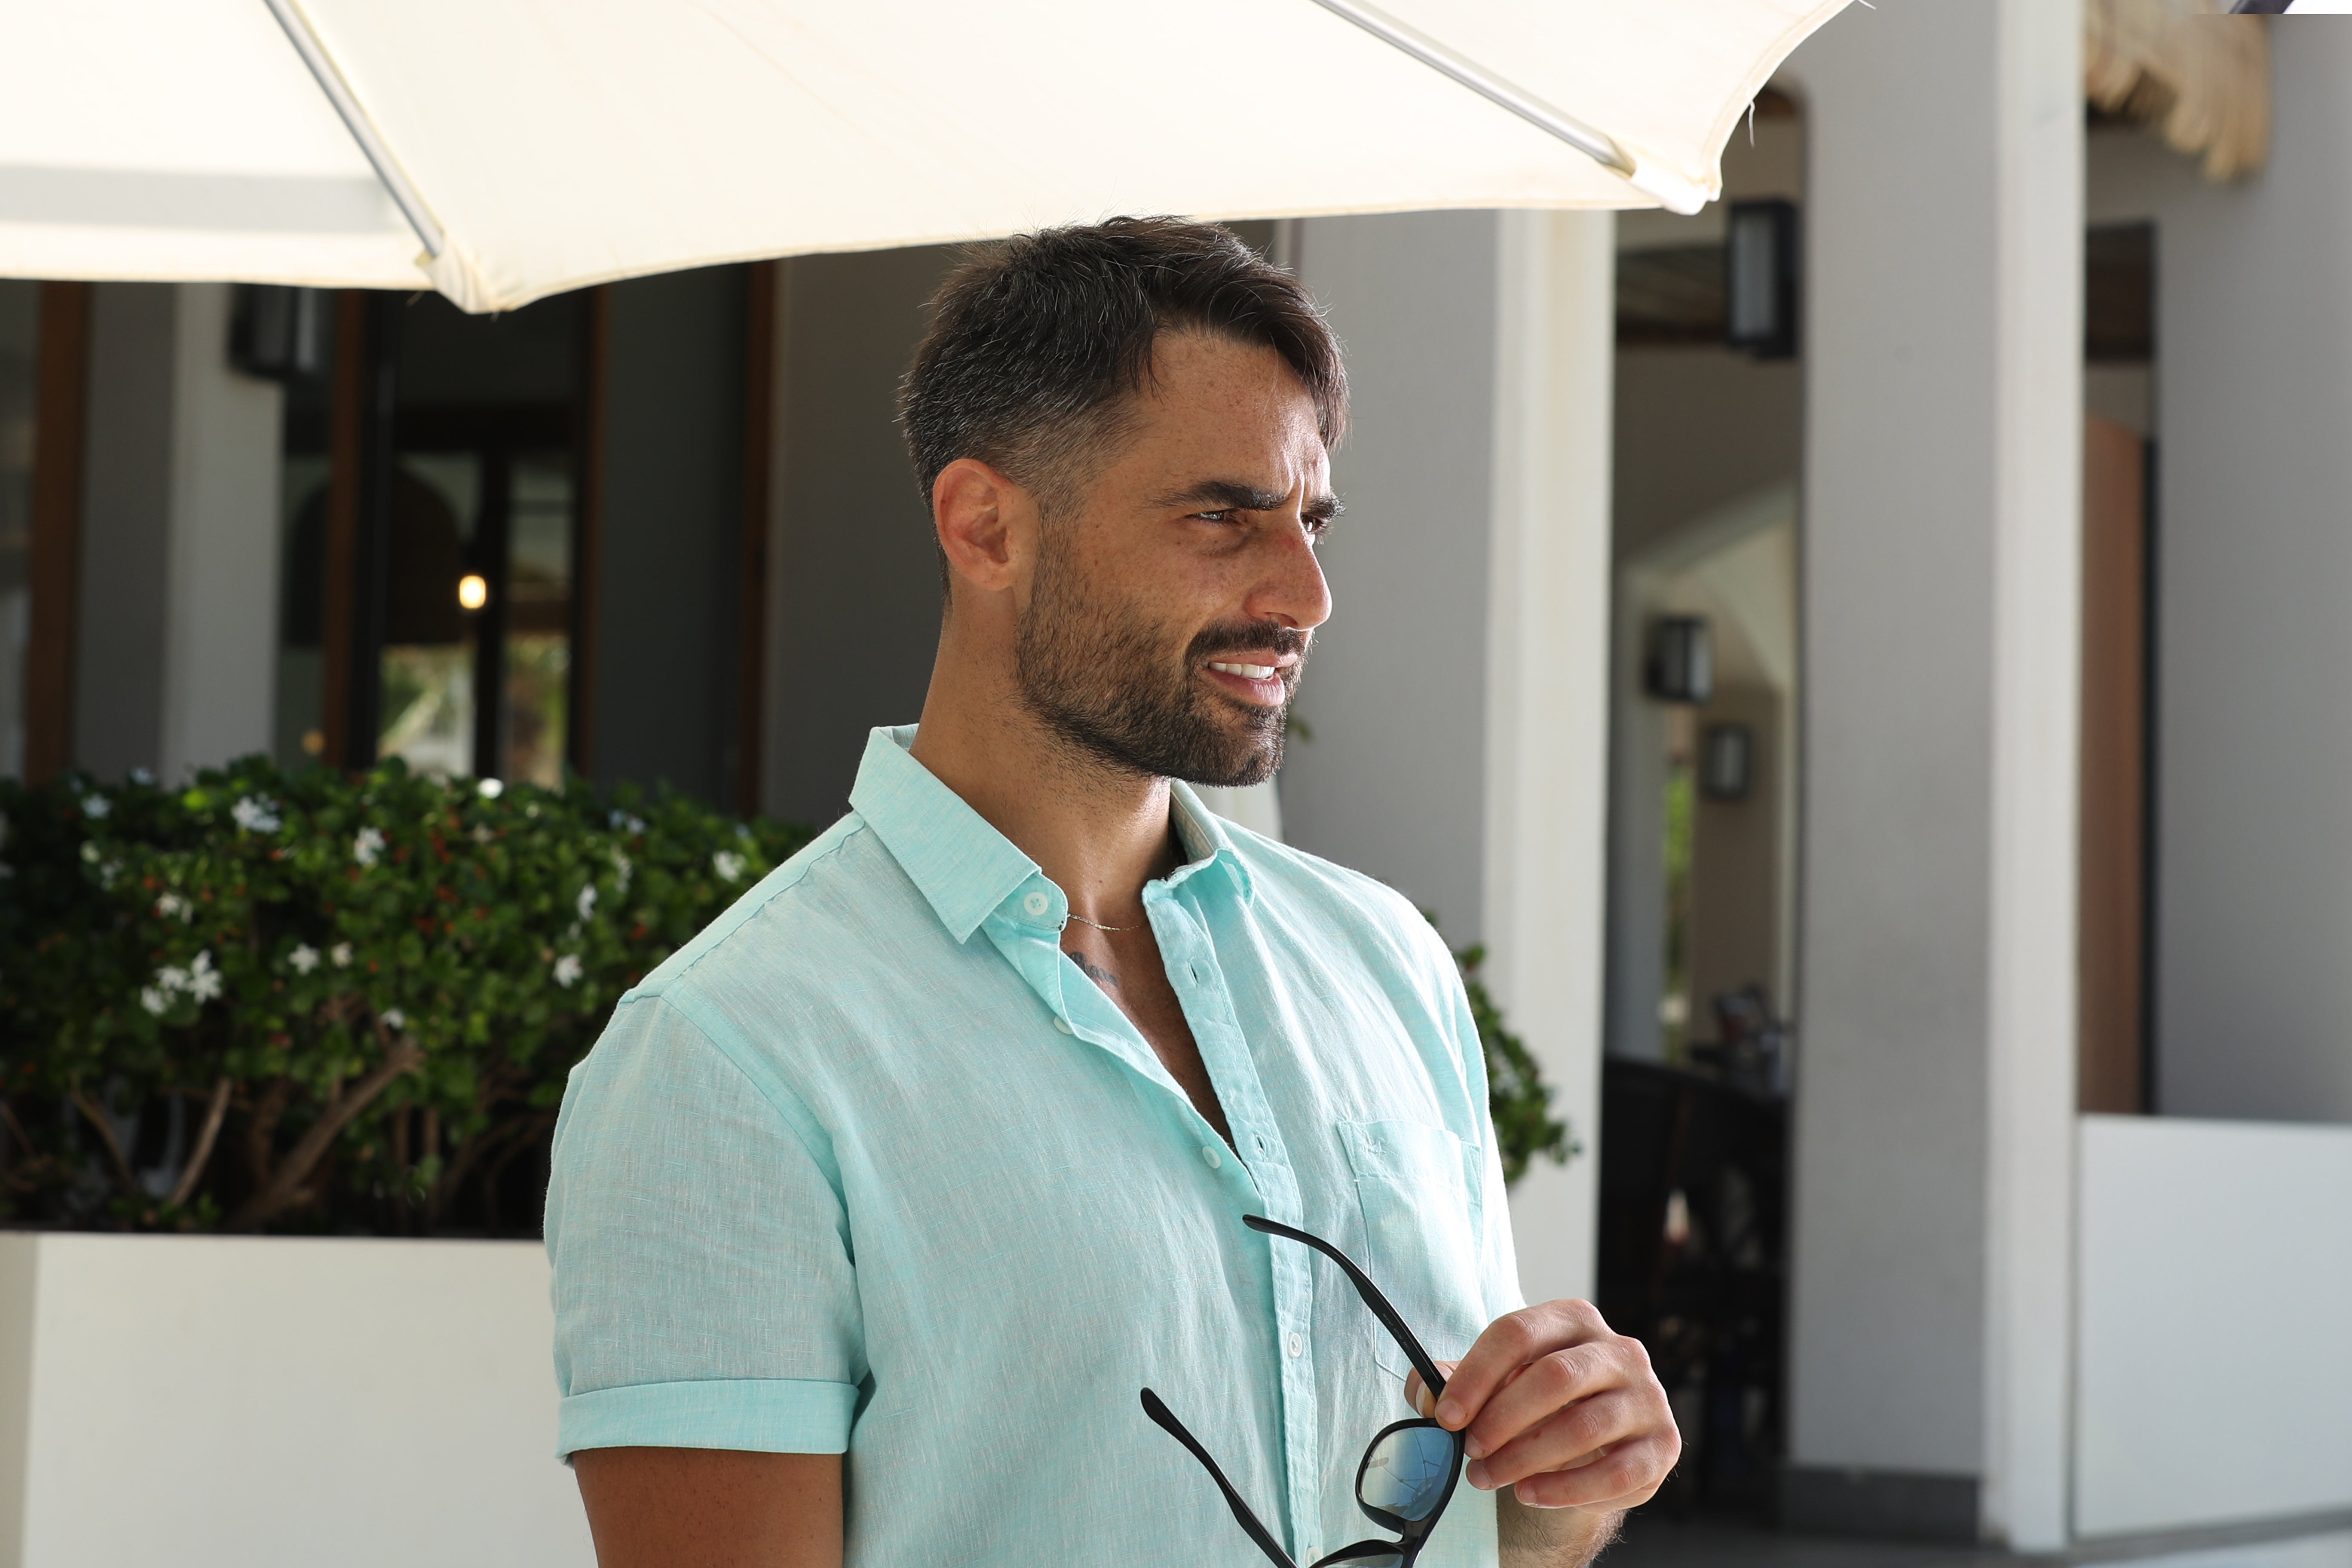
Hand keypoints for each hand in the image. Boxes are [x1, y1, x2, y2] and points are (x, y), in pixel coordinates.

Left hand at [1404, 1300, 1678, 1512]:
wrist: (1593, 1447)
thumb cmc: (1536, 1404)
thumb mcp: (1496, 1383)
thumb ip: (1455, 1382)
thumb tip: (1425, 1392)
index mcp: (1574, 1319)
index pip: (1518, 1333)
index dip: (1476, 1375)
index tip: (1446, 1415)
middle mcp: (1620, 1350)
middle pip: (1555, 1376)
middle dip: (1502, 1418)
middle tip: (1469, 1451)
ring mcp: (1648, 1397)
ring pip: (1584, 1425)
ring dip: (1526, 1457)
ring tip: (1488, 1477)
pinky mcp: (1662, 1446)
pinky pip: (1616, 1473)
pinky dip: (1566, 1489)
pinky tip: (1529, 1494)